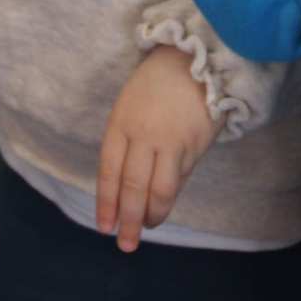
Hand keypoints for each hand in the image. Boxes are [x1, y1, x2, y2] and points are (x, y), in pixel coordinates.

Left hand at [95, 46, 221, 252]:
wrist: (196, 57)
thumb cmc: (158, 81)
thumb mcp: (131, 105)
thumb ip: (128, 141)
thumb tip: (128, 184)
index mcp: (121, 123)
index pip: (109, 172)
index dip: (106, 203)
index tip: (104, 227)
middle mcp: (143, 135)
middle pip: (132, 188)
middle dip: (128, 220)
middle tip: (125, 243)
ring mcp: (171, 142)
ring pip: (159, 191)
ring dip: (152, 216)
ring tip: (147, 228)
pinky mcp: (195, 146)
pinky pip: (180, 179)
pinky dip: (171, 197)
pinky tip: (164, 207)